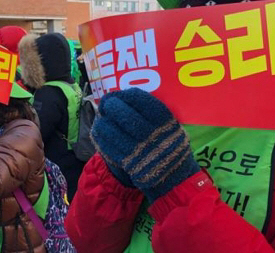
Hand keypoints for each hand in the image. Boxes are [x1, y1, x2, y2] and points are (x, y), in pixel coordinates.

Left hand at [91, 88, 199, 202]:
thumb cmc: (171, 147)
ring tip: (101, 117)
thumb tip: (128, 97)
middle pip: (124, 115)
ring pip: (112, 131)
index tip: (120, 94)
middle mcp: (152, 134)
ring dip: (103, 122)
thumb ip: (154, 114)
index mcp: (165, 122)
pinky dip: (101, 138)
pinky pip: (109, 147)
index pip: (141, 100)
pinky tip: (99, 132)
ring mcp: (139, 150)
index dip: (126, 95)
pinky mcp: (128, 163)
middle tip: (107, 103)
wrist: (175, 179)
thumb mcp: (172, 127)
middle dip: (112, 106)